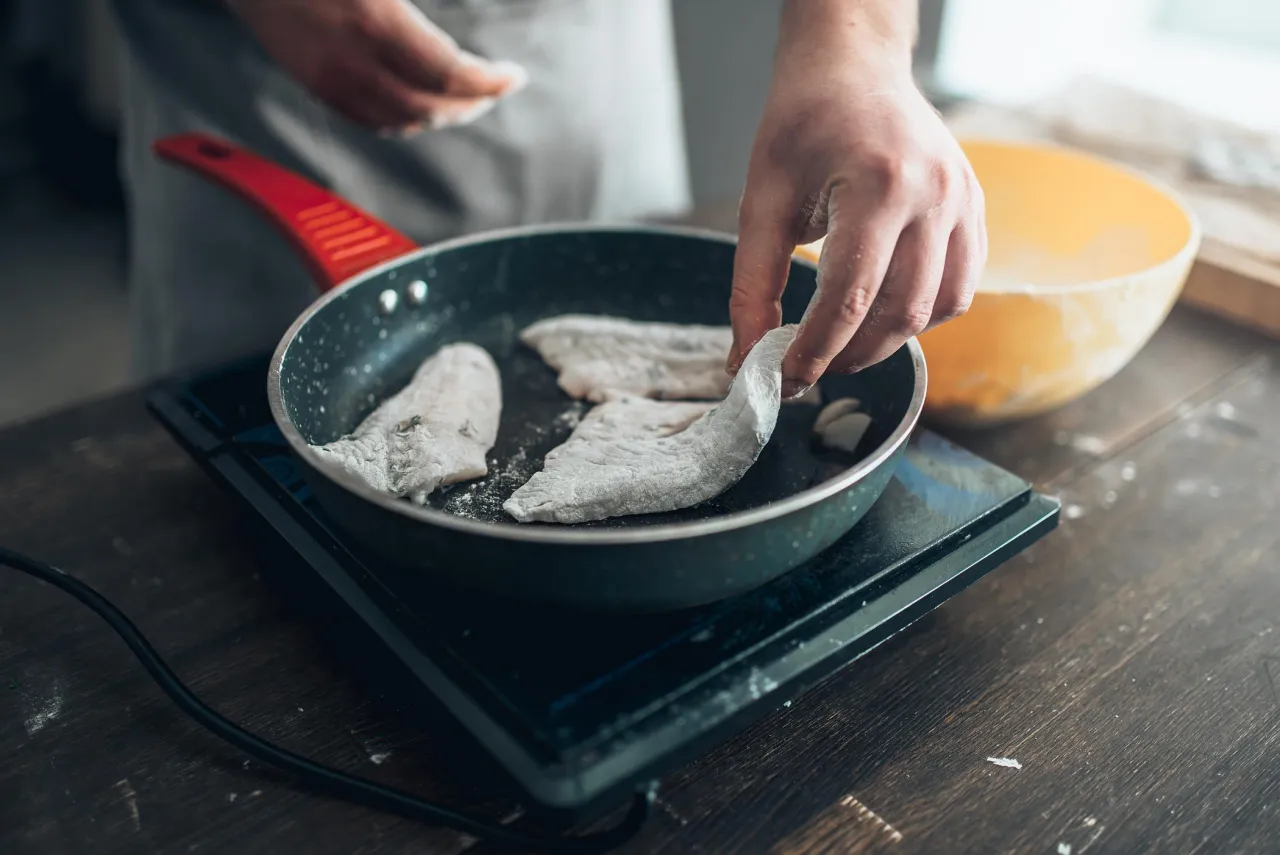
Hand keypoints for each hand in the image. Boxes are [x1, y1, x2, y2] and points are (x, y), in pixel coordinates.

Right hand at [228, 0, 526, 132]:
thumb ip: (416, 9)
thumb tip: (455, 41)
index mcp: (375, 20)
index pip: (450, 74)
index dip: (489, 82)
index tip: (513, 76)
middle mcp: (352, 58)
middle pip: (431, 107)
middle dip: (472, 103)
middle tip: (496, 87)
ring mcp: (329, 76)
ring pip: (403, 122)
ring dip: (442, 116)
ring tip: (467, 99)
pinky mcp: (313, 83)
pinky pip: (370, 121)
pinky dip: (406, 122)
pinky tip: (422, 107)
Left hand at [727, 0, 985, 397]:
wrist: (853, 67)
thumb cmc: (802, 124)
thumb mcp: (762, 199)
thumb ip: (753, 284)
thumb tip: (745, 358)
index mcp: (879, 183)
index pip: (851, 296)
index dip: (816, 350)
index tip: (786, 380)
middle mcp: (934, 193)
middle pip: (901, 311)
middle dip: (852, 354)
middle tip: (809, 368)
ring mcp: (964, 200)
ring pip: (939, 306)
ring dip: (889, 341)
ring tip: (843, 344)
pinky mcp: (974, 208)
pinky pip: (960, 285)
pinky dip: (923, 314)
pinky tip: (882, 312)